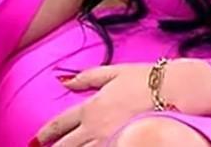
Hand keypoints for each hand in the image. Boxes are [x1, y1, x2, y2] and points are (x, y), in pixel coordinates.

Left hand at [30, 62, 155, 146]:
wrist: (175, 91)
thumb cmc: (146, 79)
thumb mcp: (114, 72)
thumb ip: (88, 78)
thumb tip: (64, 81)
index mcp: (92, 107)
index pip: (62, 123)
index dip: (47, 133)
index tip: (36, 140)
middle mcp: (96, 128)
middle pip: (67, 146)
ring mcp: (109, 142)